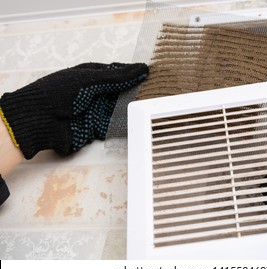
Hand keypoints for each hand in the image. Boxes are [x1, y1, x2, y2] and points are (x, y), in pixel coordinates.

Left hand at [0, 62, 147, 158]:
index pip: (117, 73)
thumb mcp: (90, 79)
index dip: (133, 74)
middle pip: (119, 92)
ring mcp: (94, 110)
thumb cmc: (58, 93)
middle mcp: (93, 92)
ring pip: (118, 110)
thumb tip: (142, 69)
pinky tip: (136, 122)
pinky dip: (122, 125)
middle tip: (154, 94)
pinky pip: (112, 126)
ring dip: (130, 110)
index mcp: (90, 75)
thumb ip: (117, 76)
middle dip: (134, 94)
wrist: (39, 122)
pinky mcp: (94, 128)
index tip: (150, 76)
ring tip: (148, 108)